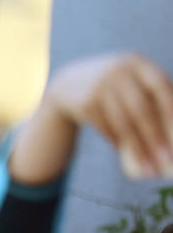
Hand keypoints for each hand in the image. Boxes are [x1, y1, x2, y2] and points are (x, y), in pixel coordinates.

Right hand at [45, 53, 172, 177]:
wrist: (69, 83)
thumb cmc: (114, 87)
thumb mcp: (133, 80)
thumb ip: (153, 96)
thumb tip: (172, 136)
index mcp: (138, 64)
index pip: (161, 87)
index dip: (172, 110)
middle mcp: (118, 71)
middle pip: (141, 109)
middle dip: (155, 137)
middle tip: (166, 160)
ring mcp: (99, 87)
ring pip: (122, 123)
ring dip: (137, 149)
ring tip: (147, 168)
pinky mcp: (85, 103)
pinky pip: (106, 128)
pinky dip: (118, 143)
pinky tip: (128, 155)